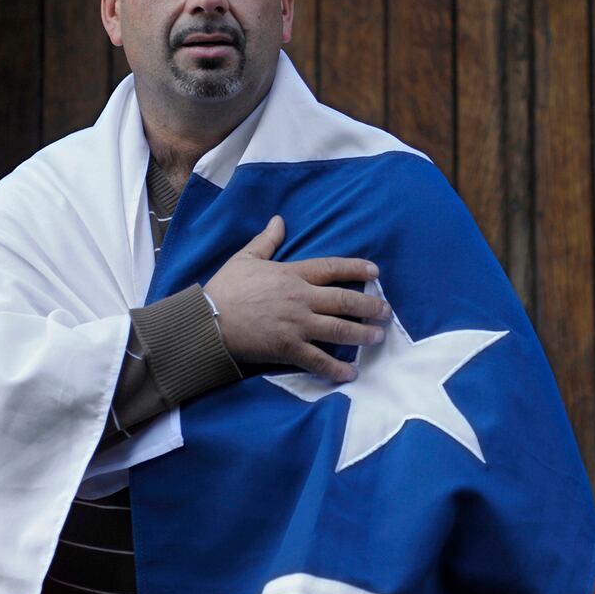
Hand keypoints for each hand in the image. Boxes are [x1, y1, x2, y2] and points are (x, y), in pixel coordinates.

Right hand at [204, 215, 390, 381]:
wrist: (208, 321)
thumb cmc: (225, 289)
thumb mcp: (246, 258)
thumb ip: (267, 240)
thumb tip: (279, 219)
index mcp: (292, 274)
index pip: (331, 268)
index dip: (356, 268)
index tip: (375, 272)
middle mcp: (301, 299)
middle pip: (344, 300)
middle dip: (369, 306)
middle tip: (386, 311)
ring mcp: (296, 325)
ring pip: (338, 329)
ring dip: (362, 333)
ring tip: (378, 336)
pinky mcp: (288, 348)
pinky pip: (318, 360)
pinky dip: (336, 368)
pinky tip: (351, 373)